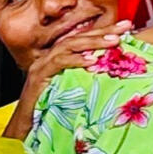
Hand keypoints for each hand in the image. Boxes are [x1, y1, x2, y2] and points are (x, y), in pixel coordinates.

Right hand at [2, 20, 134, 139]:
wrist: (26, 126)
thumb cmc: (49, 111)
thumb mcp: (74, 91)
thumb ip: (88, 79)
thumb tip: (112, 74)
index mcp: (59, 58)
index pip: (83, 39)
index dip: (104, 32)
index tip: (126, 27)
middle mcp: (50, 57)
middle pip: (78, 37)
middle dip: (103, 31)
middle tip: (125, 27)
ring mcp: (43, 64)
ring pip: (69, 46)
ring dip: (93, 42)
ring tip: (113, 41)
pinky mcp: (38, 75)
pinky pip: (58, 63)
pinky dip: (75, 60)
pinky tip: (91, 60)